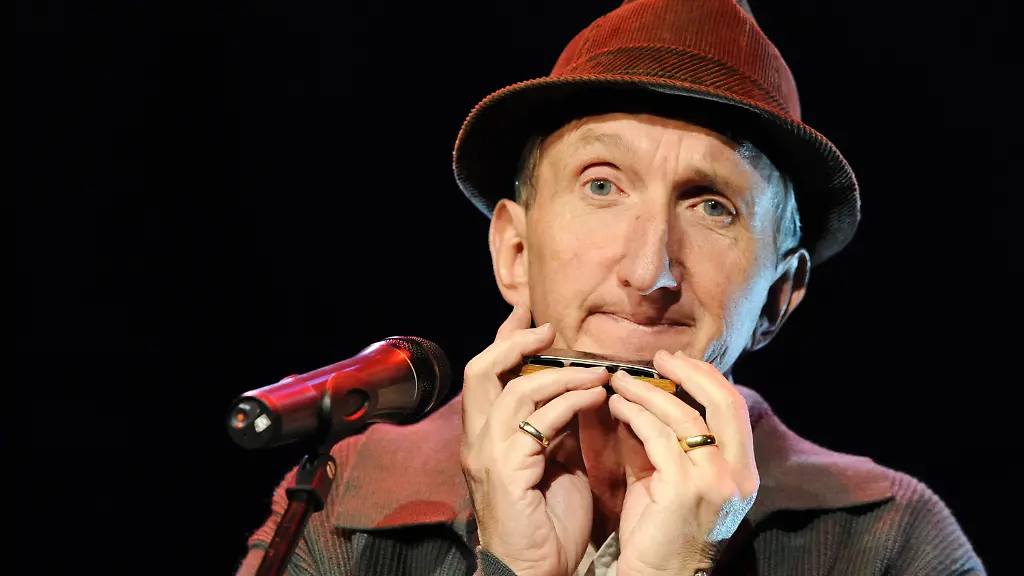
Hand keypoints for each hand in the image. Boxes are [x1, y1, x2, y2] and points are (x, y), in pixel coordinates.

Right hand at [461, 306, 610, 575]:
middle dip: (515, 342)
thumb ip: (556, 426)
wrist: (537, 570)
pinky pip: (539, 421)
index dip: (505, 340)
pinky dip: (569, 403)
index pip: (486, 374)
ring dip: (560, 375)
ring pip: (515, 391)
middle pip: (482, 370)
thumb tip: (578, 390)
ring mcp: (487, 454)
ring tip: (595, 372)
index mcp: (485, 436)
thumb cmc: (548, 522)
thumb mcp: (554, 461)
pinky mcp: (505, 469)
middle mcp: (476, 440)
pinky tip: (594, 398)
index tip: (529, 315)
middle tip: (549, 330)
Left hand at [607, 350, 758, 575]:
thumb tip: (650, 397)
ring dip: (648, 392)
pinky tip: (616, 406)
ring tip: (620, 381)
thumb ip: (671, 443)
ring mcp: (713, 482)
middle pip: (723, 402)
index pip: (733, 407)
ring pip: (684, 416)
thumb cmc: (660, 533)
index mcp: (742, 472)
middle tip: (658, 358)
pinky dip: (635, 414)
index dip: (706, 378)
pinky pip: (658, 437)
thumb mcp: (675, 482)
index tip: (677, 362)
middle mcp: (737, 475)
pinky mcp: (683, 490)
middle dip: (689, 372)